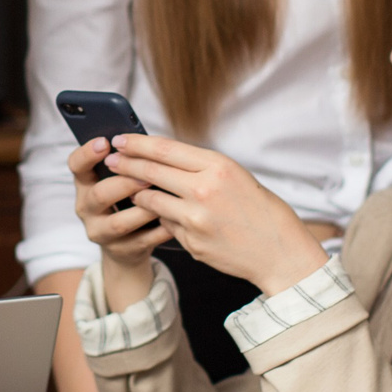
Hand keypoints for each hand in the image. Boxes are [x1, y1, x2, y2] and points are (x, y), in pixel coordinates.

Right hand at [69, 139, 173, 297]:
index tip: (105, 142)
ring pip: (119, 222)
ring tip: (165, 198)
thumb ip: (128, 163)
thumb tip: (147, 142)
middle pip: (99, 194)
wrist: (127, 244)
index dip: (87, 153)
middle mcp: (86, 207)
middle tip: (148, 176)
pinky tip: (175, 219)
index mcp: (85, 183)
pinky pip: (142, 240)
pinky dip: (160, 229)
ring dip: (144, 209)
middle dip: (125, 183)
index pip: (76, 165)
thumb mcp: (119, 179)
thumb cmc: (128, 199)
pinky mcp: (121, 250)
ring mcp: (101, 232)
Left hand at [102, 133, 328, 296]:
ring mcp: (195, 219)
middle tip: (111, 159)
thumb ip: (201, 168)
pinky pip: (166, 225)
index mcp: (218, 167)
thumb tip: (164, 159)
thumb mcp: (236, 176)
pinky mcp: (191, 242)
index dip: (138, 143)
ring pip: (151, 200)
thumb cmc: (261, 210)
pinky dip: (163, 219)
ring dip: (138, 193)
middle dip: (126, 164)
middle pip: (151, 172)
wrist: (280, 252)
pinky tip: (163, 216)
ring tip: (130, 188)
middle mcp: (203, 190)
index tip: (121, 139)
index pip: (166, 149)